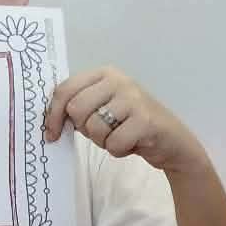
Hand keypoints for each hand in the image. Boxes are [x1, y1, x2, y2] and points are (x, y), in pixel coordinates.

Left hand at [44, 67, 205, 175]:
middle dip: (84, 129)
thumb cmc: (133, 126)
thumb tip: (51, 118)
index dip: (53, 114)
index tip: (52, 134)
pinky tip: (131, 144)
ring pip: (94, 128)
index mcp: (104, 74)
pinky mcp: (145, 120)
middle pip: (77, 109)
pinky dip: (118, 151)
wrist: (173, 142)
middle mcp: (119, 81)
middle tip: (101, 134)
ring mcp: (133, 98)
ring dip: (103, 142)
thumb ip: (81, 107)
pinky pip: (113, 143)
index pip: (65, 89)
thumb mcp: (105, 109)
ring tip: (119, 138)